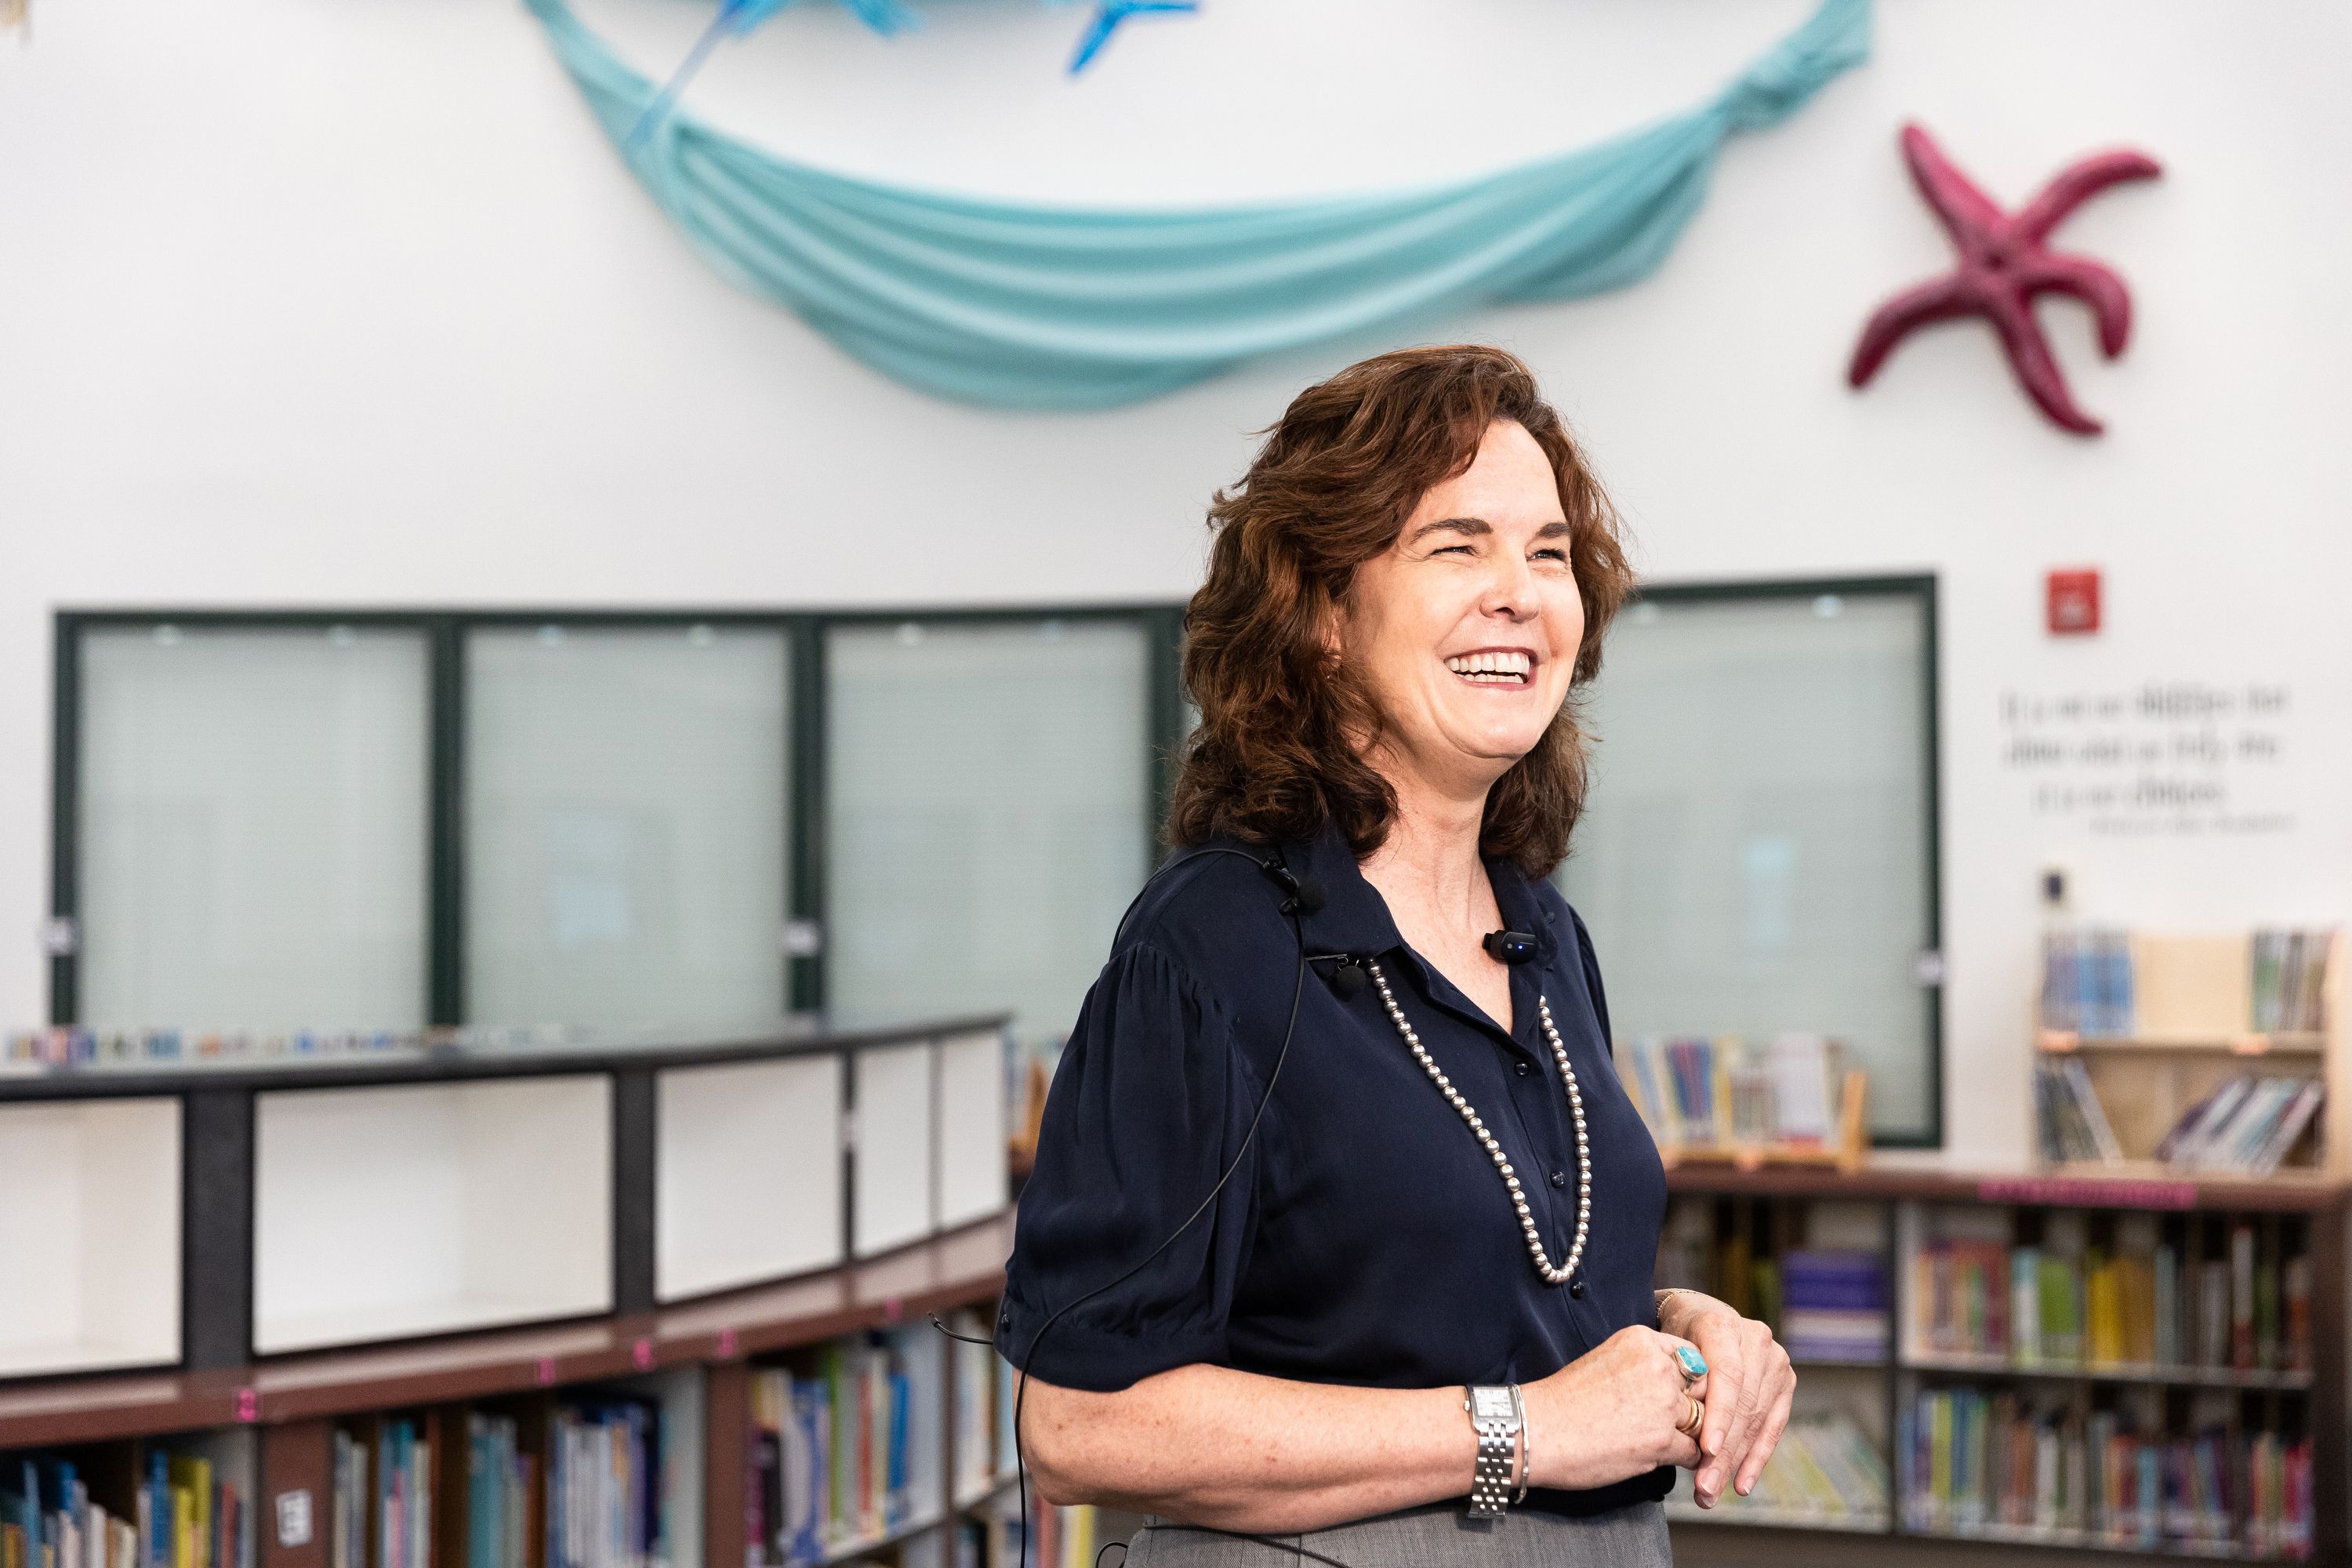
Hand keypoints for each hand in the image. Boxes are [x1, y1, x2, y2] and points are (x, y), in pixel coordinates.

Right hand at [1520, 1326, 1704, 1491]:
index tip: (1681, 1395)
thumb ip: (1643, 1367)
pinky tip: (1661, 1457)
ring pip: (1702, 1421)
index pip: (1692, 1356)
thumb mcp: (1606, 1361)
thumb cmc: (1563, 1400)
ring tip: (1667, 1442)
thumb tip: (1673, 1387)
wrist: (1536, 1429)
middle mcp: (1658, 1366)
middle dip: (1695, 1407)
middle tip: (1679, 1423)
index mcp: (1642, 1340)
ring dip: (1690, 1435)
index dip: (1690, 1380)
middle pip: (1703, 1389)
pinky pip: (1693, 1451)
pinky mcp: (1660, 1440)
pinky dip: (1683, 1460)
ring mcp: (1662, 1403)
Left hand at [1661, 1297, 1795, 1507]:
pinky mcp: (1785, 1382)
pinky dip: (1755, 1458)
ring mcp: (1774, 1360)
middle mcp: (1755, 1339)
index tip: (1705, 1450)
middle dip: (1723, 1451)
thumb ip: (1677, 1382)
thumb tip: (1680, 1435)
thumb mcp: (1665, 1349)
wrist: (1694, 1316)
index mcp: (1721, 1324)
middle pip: (1742, 1404)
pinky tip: (1741, 1484)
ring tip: (1711, 1492)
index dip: (1718, 1415)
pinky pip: (1772, 1427)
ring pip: (1756, 1420)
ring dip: (1735, 1462)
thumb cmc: (1671, 1337)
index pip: (1726, 1375)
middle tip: (1704, 1488)